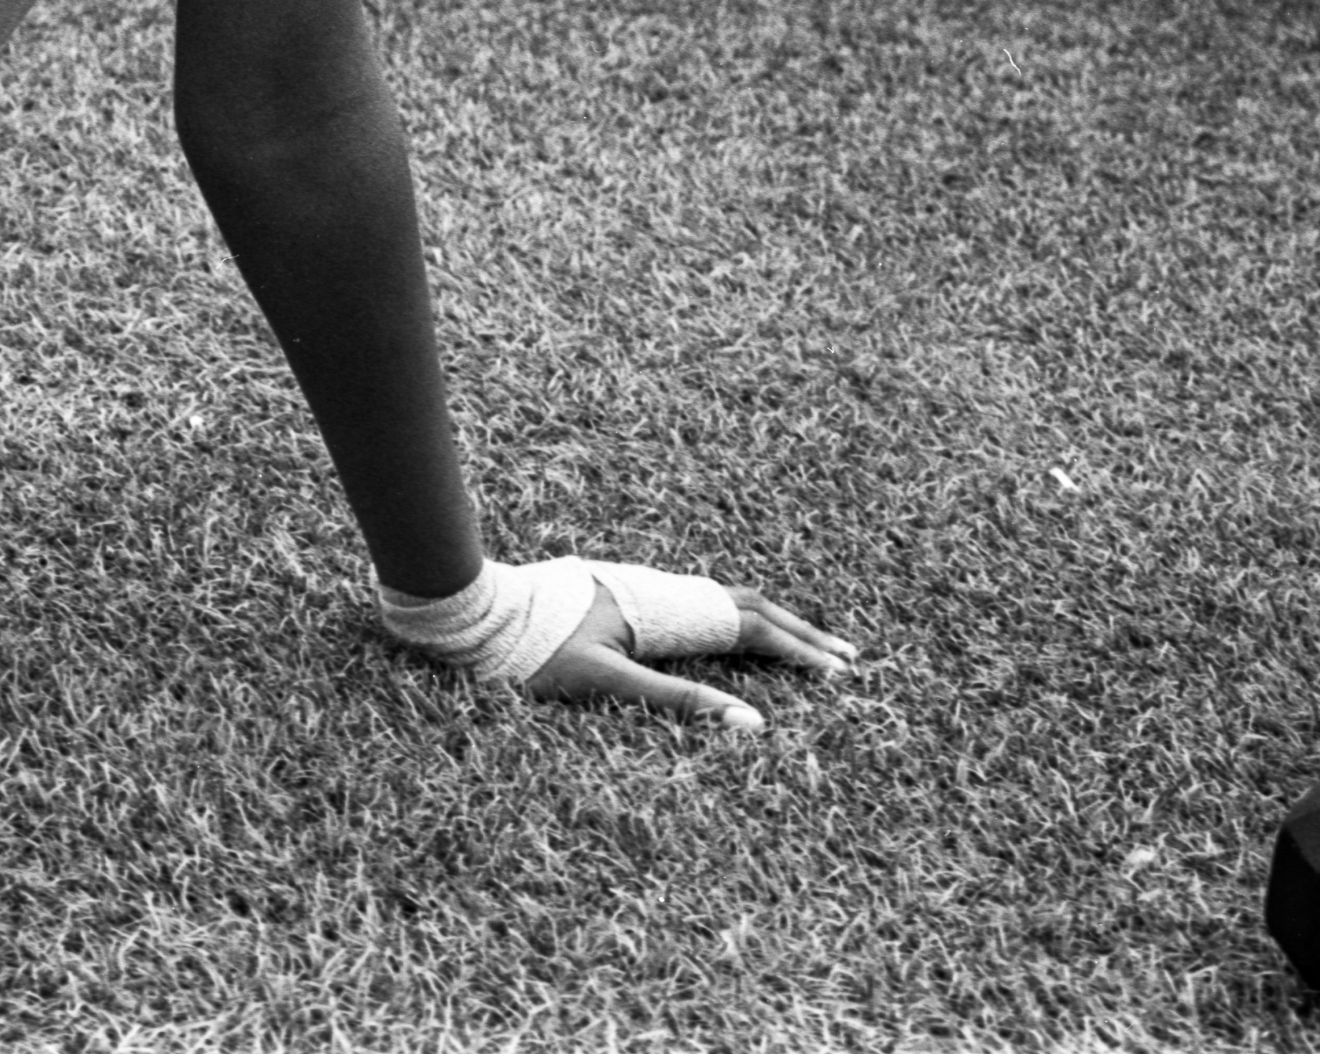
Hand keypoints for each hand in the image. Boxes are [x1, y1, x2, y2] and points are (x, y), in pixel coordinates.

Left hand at [521, 581, 859, 731]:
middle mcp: (656, 595)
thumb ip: (678, 703)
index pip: (746, 627)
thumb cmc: (531, 652)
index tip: (841, 672)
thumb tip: (754, 725)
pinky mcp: (620, 602)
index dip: (797, 649)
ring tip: (804, 644)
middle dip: (796, 632)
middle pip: (741, 607)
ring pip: (718, 603)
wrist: (473, 614)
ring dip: (765, 623)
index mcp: (661, 611)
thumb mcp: (604, 684)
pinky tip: (732, 635)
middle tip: (846, 656)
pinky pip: (692, 607)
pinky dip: (729, 620)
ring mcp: (639, 594)